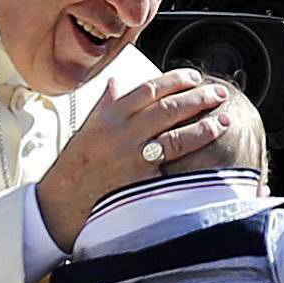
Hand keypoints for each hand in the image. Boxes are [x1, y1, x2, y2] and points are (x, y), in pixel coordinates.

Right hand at [36, 73, 233, 248]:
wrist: (60, 205)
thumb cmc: (74, 169)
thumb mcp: (85, 131)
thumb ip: (104, 106)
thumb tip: (117, 83)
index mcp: (109, 117)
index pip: (148, 89)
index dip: (175, 81)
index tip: (193, 77)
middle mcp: (120, 132)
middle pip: (167, 107)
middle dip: (196, 97)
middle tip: (217, 92)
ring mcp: (131, 155)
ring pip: (175, 132)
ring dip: (203, 123)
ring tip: (223, 117)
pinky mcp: (139, 178)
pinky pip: (173, 162)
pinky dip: (194, 151)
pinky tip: (210, 146)